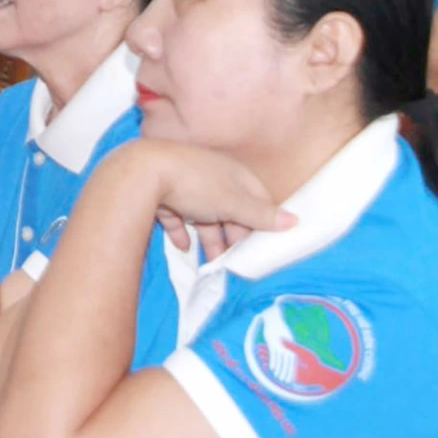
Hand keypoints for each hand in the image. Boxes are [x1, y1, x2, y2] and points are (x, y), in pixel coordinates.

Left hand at [94, 140, 294, 261]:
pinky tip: (181, 246)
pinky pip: (175, 216)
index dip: (261, 222)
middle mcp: (210, 175)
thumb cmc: (195, 184)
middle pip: (229, 209)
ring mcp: (184, 183)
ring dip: (208, 239)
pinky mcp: (160, 194)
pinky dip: (180, 231)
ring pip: (203, 216)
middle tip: (235, 262)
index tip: (262, 247)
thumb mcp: (233, 202)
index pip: (255, 197)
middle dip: (233, 235)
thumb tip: (295, 221)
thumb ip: (261, 214)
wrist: (142, 172)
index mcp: (232, 173)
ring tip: (210, 264)